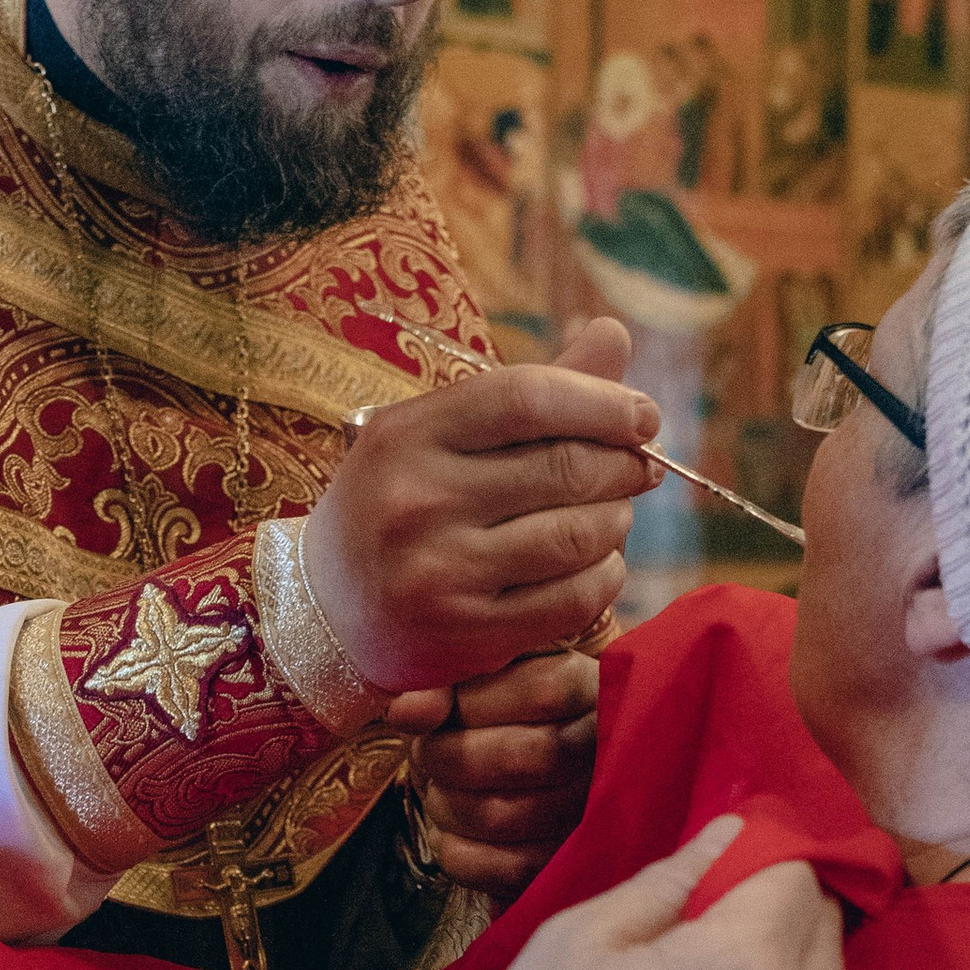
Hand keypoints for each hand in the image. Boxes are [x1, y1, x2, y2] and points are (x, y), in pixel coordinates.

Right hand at [304, 318, 657, 692]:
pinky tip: (597, 564)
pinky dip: (604, 576)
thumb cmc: (398, 502)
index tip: (644, 417)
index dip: (603, 403)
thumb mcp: (437, 435)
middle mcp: (418, 502)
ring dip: (617, 520)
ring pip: (578, 535)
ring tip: (613, 512)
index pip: (527, 399)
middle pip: (564, 468)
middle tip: (638, 467)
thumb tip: (615, 334)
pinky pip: (572, 598)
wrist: (326, 610)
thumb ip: (528, 391)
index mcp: (407, 435)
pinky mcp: (467, 635)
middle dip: (623, 465)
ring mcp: (441, 573)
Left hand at [390, 651, 599, 900]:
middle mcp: (605, 753)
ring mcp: (592, 816)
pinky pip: (500, 869)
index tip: (435, 711)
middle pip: (522, 758)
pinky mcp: (565, 866)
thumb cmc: (490, 718)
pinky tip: (452, 831)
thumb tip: (405, 711)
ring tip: (440, 791)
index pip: (543, 692)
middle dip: (447, 757)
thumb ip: (442, 683)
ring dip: (445, 805)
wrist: (517, 770)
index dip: (472, 705)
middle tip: (428, 754)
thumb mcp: (474, 683)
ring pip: (501, 816)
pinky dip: (455, 850)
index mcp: (590, 690)